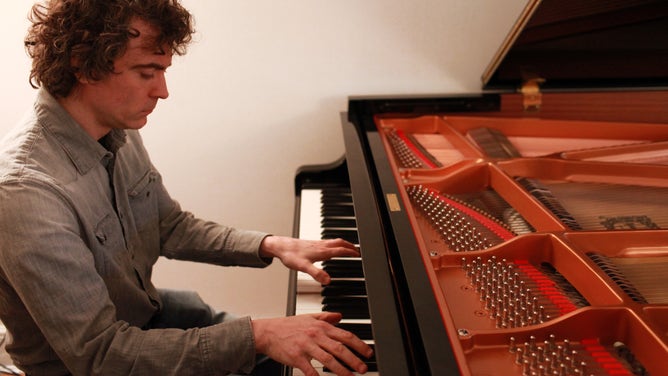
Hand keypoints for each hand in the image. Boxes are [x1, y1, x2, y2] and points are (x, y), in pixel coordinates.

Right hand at [252, 312, 372, 375]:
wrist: (267, 332)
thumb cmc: (287, 326)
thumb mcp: (308, 317)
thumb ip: (325, 317)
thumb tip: (339, 316)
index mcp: (321, 326)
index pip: (345, 335)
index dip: (359, 345)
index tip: (368, 353)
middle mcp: (316, 335)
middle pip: (340, 349)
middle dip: (354, 360)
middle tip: (363, 368)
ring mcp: (306, 347)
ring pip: (328, 360)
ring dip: (341, 370)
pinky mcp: (296, 358)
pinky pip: (310, 370)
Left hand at [260, 236, 358, 283]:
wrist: (281, 246)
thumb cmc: (291, 255)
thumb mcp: (303, 267)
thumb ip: (316, 274)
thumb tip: (328, 280)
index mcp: (322, 251)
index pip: (340, 250)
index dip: (350, 252)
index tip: (358, 254)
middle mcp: (321, 245)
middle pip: (340, 242)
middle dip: (350, 245)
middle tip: (357, 249)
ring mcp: (317, 244)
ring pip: (334, 241)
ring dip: (343, 243)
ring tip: (348, 247)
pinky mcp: (312, 243)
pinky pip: (328, 242)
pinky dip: (335, 244)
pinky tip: (331, 248)